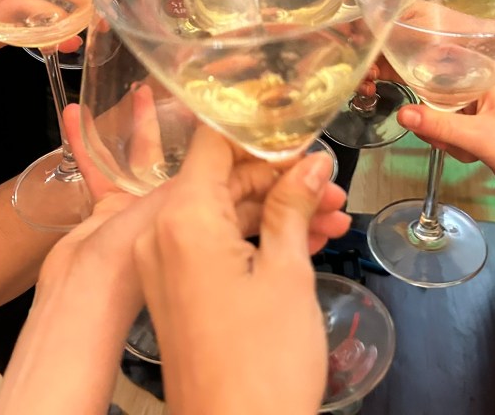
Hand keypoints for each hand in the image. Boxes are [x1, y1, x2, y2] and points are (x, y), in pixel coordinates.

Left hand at [134, 135, 350, 414]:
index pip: (214, 142)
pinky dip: (255, 238)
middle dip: (281, 178)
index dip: (259, 131)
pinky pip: (214, 244)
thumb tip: (309, 163)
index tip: (299, 130)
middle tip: (332, 185)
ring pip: (224, 212)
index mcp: (183, 219)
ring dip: (276, 210)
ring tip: (332, 218)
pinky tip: (305, 241)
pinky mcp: (175, 290)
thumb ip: (293, 207)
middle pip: (222, 178)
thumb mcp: (288, 274)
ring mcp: (164, 264)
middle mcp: (161, 234)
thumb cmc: (261, 365)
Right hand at [395, 77, 494, 207]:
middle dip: (432, 118)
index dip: (420, 73)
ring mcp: (480, 111)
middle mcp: (481, 89)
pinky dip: (455, 146)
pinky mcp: (480, 132)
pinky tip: (470, 156)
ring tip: (463, 149)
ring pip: (442, 117)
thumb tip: (401, 114)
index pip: (443, 63)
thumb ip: (438, 125)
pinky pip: (452, 133)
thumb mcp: (478, 136)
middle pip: (437, 94)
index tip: (401, 85)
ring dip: (444, 136)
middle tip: (437, 136)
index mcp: (486, 77)